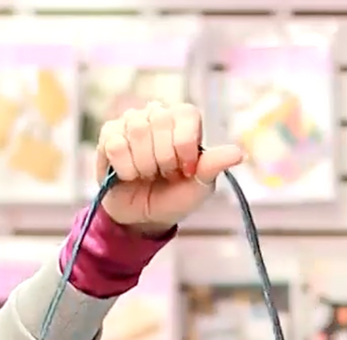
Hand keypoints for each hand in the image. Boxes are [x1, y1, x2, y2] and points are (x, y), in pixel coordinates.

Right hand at [96, 102, 243, 234]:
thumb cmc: (174, 198)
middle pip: (159, 120)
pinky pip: (116, 144)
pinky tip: (129, 175)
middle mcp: (158, 114)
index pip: (186, 114)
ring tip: (147, 175)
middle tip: (164, 174)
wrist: (144, 217)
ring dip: (144, 164)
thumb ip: (213, 166)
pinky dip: (125, 168)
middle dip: (164, 158)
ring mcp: (131, 122)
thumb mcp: (199, 187)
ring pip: (137, 129)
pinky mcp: (109, 135)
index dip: (185, 144)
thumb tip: (238, 153)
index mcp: (184, 122)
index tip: (185, 170)